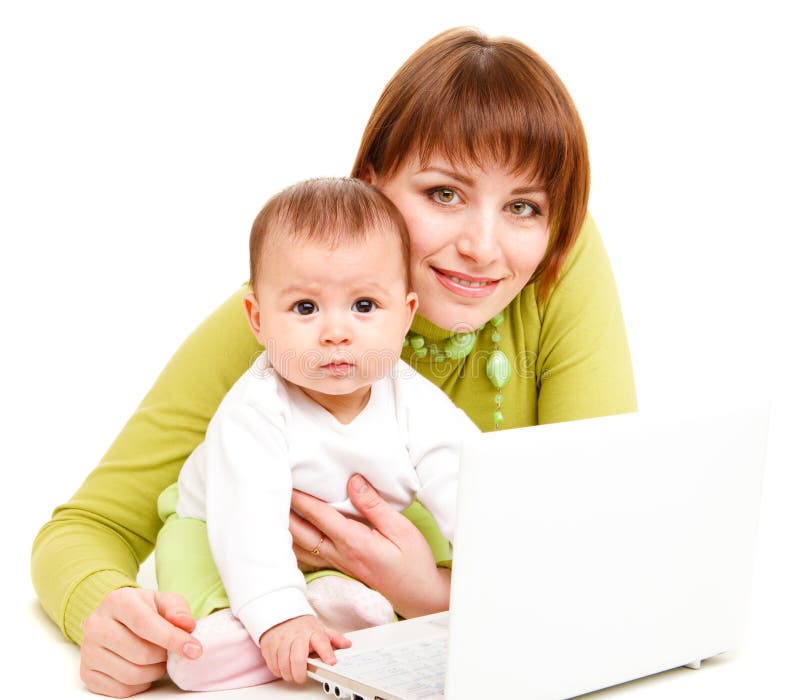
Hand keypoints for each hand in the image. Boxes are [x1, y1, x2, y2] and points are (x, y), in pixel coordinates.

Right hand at [80, 587, 201, 697]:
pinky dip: (140, 684)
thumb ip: (178, 610)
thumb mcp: (163, 601)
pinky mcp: (86, 672)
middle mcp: (97, 625)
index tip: (194, 649)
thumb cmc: (143, 609)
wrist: (115, 618)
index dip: (172, 639)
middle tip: (169, 651)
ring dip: (154, 672)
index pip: (145, 624)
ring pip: (131, 675)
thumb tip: (187, 626)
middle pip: (140, 654)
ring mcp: (88, 650)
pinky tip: (143, 669)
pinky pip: (121, 690)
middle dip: (164, 656)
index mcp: (118, 601)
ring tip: (158, 659)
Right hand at [259, 615, 349, 683]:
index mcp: (312, 631)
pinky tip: (283, 668)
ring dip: (288, 674)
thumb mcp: (319, 629)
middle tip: (302, 677)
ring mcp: (281, 640)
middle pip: (298, 658)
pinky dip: (278, 670)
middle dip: (300, 673)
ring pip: (283, 664)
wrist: (281, 617)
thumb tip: (347, 644)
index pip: (321, 642)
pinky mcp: (269, 646)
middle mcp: (296, 635)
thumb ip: (333, 638)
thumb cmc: (302, 626)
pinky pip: (273, 664)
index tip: (331, 662)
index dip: (327, 653)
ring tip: (292, 674)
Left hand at [290, 474, 451, 618]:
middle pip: (299, 532)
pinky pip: (308, 555)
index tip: (286, 479)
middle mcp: (339, 554)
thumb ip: (374, 506)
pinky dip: (295, 542)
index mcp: (353, 542)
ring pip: (300, 546)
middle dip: (284, 511)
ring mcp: (338, 563)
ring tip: (275, 507)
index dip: (300, 497)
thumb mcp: (401, 529)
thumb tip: (353, 482)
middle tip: (271, 490)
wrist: (420, 595)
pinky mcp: (340, 567)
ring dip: (286, 527)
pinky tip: (291, 532)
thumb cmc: (414, 562)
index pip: (318, 515)